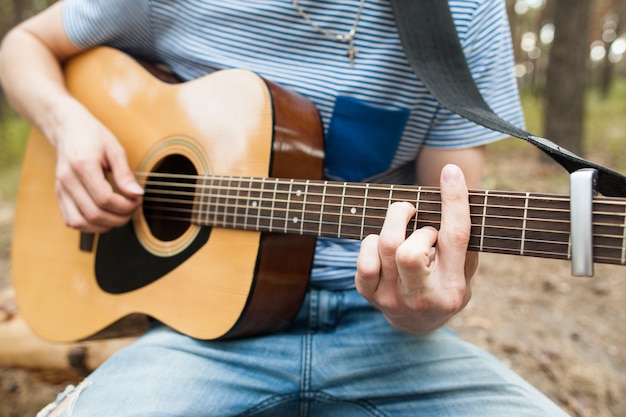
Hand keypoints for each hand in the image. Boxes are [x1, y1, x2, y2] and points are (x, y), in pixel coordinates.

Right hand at [52, 104, 142, 232]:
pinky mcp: (59, 195)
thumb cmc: (93, 136)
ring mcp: (60, 189)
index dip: (125, 205)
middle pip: (94, 213)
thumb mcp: (115, 150)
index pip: (105, 198)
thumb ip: (125, 174)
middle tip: (132, 209)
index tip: (137, 200)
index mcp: (82, 165)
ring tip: (120, 215)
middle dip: (119, 217)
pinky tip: (104, 217)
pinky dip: (89, 225)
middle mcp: (67, 180)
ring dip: (104, 225)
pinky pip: (71, 221)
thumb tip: (137, 194)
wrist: (68, 129)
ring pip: (80, 222)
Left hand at [355, 164, 477, 333]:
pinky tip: (382, 244)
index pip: (455, 239)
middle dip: (411, 220)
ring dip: (393, 224)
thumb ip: (464, 240)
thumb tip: (456, 193)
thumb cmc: (445, 285)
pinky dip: (372, 242)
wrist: (417, 325)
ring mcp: (392, 299)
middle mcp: (422, 298)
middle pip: (408, 252)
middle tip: (418, 217)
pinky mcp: (370, 295)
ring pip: (384, 247)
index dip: (454, 202)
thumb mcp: (466, 271)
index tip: (451, 172)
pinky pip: (364, 260)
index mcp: (453, 288)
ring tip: (402, 224)